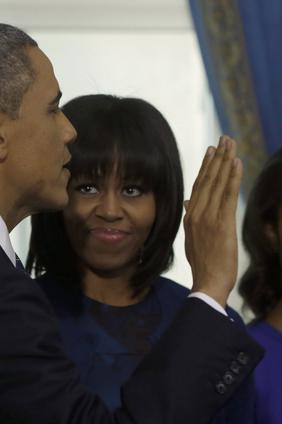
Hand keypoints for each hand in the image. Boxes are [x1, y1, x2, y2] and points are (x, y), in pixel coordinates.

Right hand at [184, 136, 242, 306]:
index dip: (206, 167)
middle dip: (217, 157)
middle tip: (224, 139)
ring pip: (217, 184)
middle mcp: (197, 214)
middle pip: (207, 180)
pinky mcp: (222, 223)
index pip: (198, 187)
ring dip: (226, 162)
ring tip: (231, 144)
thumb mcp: (192, 239)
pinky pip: (228, 195)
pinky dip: (233, 177)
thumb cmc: (203, 264)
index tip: (212, 151)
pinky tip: (237, 163)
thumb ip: (190, 218)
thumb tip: (188, 202)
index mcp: (190, 218)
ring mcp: (208, 218)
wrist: (208, 282)